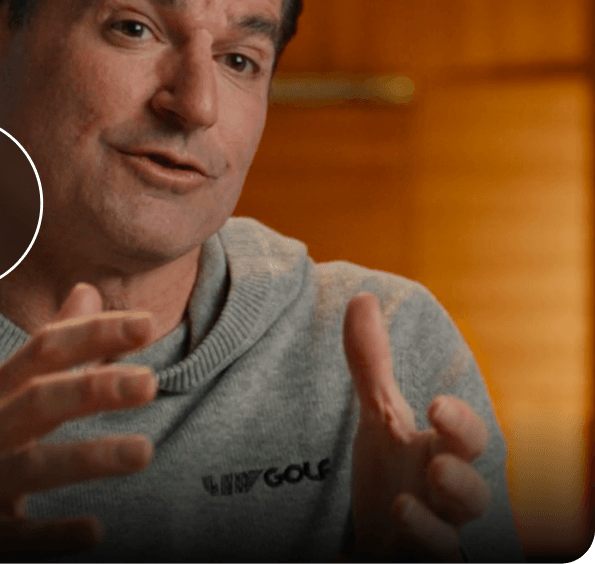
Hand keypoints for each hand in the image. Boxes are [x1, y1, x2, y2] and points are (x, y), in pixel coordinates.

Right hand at [0, 283, 156, 560]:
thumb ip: (48, 349)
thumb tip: (87, 290)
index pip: (42, 351)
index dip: (92, 334)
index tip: (145, 323)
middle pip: (38, 401)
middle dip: (93, 388)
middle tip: (151, 382)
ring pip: (31, 468)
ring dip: (89, 457)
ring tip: (145, 451)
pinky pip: (17, 538)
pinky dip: (54, 534)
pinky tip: (94, 530)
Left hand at [343, 293, 491, 560]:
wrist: (382, 538)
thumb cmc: (394, 472)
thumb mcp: (379, 419)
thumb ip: (371, 366)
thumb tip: (361, 298)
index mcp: (446, 458)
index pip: (468, 440)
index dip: (459, 424)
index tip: (435, 405)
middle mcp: (449, 503)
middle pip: (473, 496)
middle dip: (460, 482)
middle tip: (435, 467)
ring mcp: (436, 541)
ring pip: (452, 545)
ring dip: (431, 530)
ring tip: (400, 508)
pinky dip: (395, 561)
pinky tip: (366, 554)